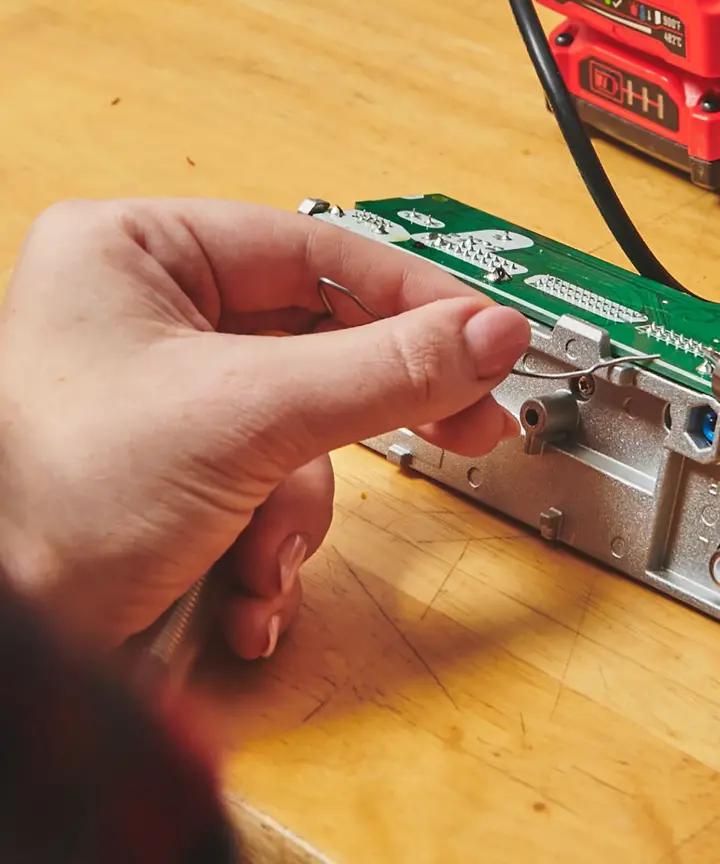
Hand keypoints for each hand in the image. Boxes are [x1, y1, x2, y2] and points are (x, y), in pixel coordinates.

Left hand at [0, 198, 529, 655]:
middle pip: (318, 338)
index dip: (411, 295)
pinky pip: (268, 481)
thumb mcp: (247, 417)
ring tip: (263, 555)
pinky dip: (268, 541)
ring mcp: (159, 395)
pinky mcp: (173, 470)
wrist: (8, 652)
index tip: (487, 334)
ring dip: (298, 506)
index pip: (315, 249)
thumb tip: (489, 332)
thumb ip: (386, 367)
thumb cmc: (47, 507)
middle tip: (468, 418)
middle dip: (371, 410)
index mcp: (135, 250)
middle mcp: (145, 311)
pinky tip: (239, 586)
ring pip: (302, 424)